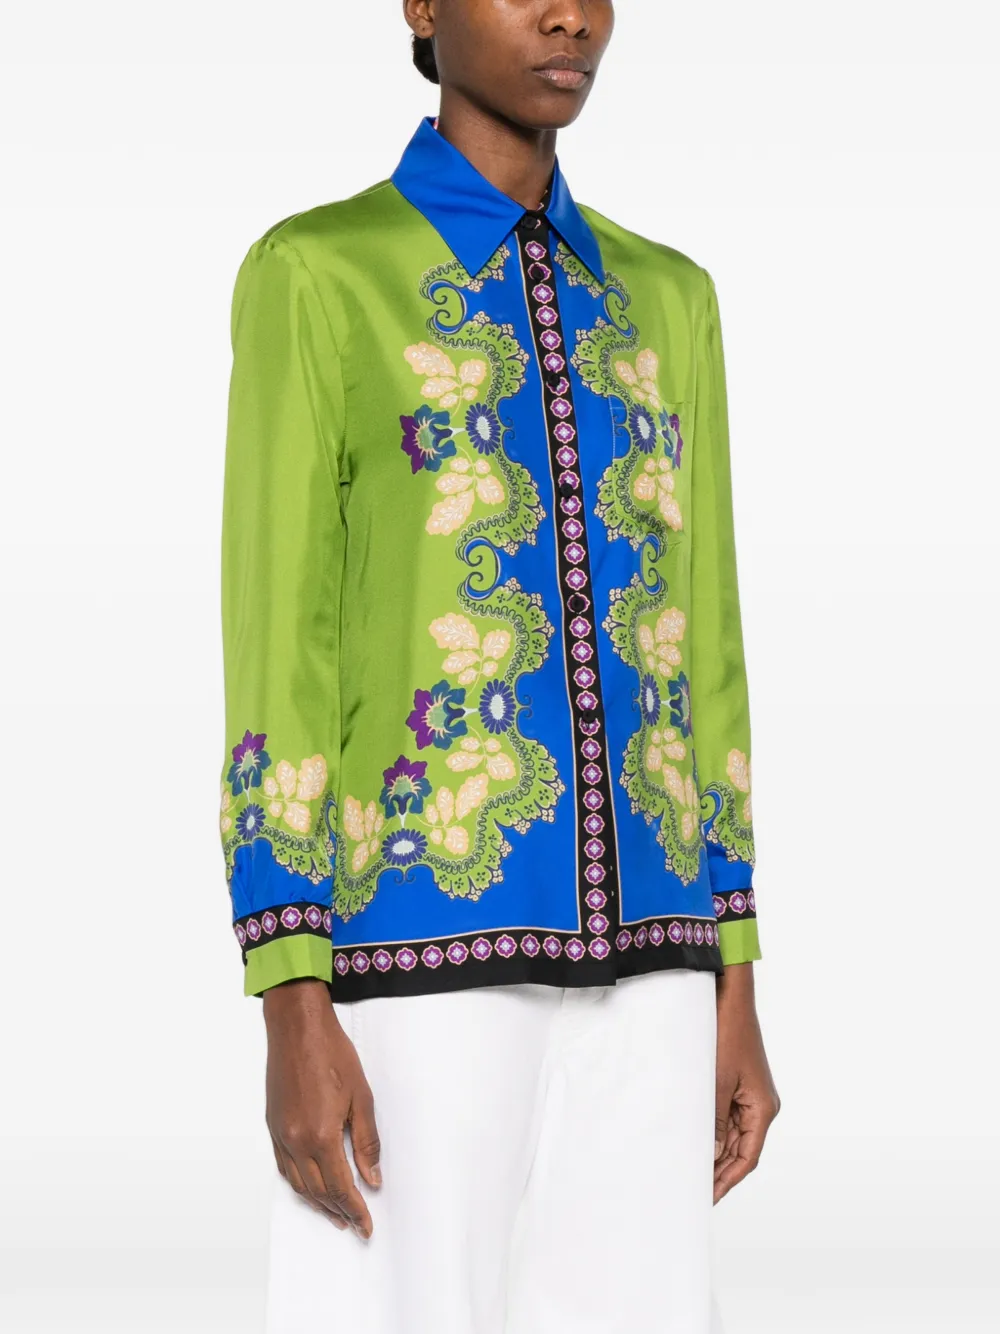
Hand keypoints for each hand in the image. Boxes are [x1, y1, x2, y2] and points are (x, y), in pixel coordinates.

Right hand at [263, 979, 381, 1236]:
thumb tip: (372, 1178)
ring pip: (298, 1184)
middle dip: (338, 1211)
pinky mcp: (273, 1125)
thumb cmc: (332, 1053)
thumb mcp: (361, 1096)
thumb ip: (367, 1142)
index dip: (354, 1209)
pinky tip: (309, 1188)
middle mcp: (296, 1141)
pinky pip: (284, 1167)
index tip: (366, 1224)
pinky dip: (298, 1184)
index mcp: (321, 1135)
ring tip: (335, 1216)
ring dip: (317, 1203)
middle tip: (355, 1225)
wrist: (297, 1027)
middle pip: (318, 1191)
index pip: (340, 1187)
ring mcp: (280, 1135)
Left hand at [713, 962, 779, 1203]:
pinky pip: (726, 1116)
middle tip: (694, 1190)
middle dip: (719, 1170)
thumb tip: (711, 1153)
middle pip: (741, 1149)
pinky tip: (695, 1139)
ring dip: (714, 1151)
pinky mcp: (738, 1084)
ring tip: (690, 1170)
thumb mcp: (717, 1081)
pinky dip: (712, 1130)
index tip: (708, 1197)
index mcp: (763, 1108)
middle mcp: (761, 1105)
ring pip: (732, 1135)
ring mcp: (750, 1094)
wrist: (730, 998)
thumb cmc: (727, 1034)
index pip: (747, 1157)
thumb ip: (714, 1120)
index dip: (727, 1180)